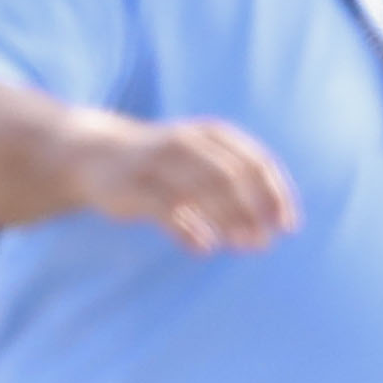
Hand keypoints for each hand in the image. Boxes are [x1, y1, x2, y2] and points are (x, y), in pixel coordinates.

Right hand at [71, 115, 298, 253]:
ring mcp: (158, 161)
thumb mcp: (202, 159)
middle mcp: (189, 142)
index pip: (258, 163)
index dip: (276, 195)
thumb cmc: (163, 163)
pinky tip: (204, 248)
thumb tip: (272, 225)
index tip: (288, 227)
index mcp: (214, 134)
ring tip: (243, 247)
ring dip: (228, 220)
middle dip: (254, 211)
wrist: (94, 153)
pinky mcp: (132, 185)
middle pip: (233, 176)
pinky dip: (189, 229)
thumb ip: (236, 183)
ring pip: (203, 189)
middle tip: (264, 243)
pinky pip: (166, 208)